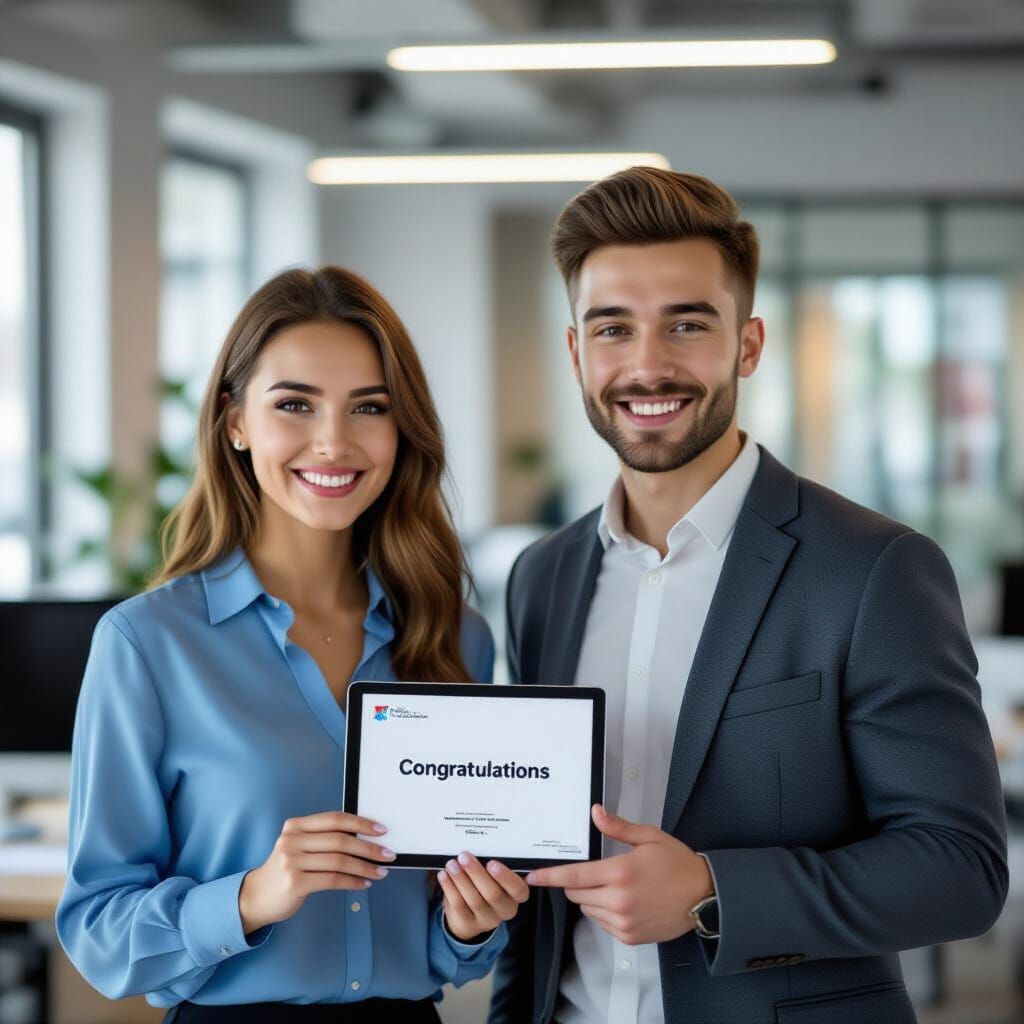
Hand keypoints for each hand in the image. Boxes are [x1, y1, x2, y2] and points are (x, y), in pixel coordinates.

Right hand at [239, 811, 394, 933]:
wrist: (255, 897)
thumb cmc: (285, 870)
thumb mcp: (299, 847)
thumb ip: (323, 839)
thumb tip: (364, 839)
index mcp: (295, 825)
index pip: (335, 819)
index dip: (361, 823)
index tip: (381, 830)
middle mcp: (292, 840)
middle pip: (340, 840)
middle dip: (369, 847)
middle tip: (388, 854)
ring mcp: (291, 861)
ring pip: (339, 861)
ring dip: (365, 867)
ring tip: (380, 872)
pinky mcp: (295, 882)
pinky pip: (332, 880)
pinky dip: (352, 881)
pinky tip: (364, 884)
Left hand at [437, 852, 529, 941]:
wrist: (472, 914)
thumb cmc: (487, 885)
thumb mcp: (496, 876)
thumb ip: (494, 866)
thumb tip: (481, 848)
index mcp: (516, 895)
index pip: (518, 889)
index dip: (506, 877)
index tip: (492, 863)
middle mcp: (505, 909)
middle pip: (493, 894)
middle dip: (476, 873)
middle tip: (464, 856)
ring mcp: (487, 919)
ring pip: (474, 900)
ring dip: (461, 879)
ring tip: (452, 864)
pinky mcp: (469, 923)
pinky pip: (458, 905)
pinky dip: (450, 888)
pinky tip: (444, 875)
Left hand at [525, 804, 713, 945]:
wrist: (704, 897)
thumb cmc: (678, 864)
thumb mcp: (649, 837)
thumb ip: (617, 827)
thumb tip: (595, 813)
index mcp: (620, 872)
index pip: (574, 877)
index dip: (550, 877)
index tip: (533, 876)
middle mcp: (619, 900)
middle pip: (577, 894)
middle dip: (578, 883)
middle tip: (598, 872)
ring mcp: (624, 922)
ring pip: (588, 910)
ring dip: (592, 898)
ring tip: (617, 886)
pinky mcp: (630, 937)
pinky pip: (602, 924)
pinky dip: (605, 912)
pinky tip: (625, 901)